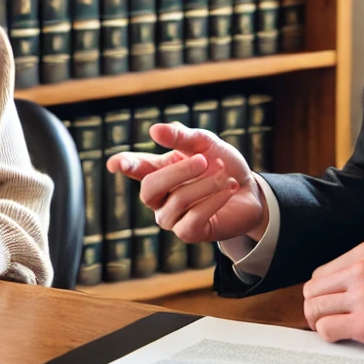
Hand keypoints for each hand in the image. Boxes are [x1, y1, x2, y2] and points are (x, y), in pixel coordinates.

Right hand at [106, 122, 268, 243]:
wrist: (249, 190)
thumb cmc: (221, 164)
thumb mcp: (205, 143)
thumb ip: (181, 137)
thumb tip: (154, 130)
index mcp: (157, 171)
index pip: (134, 168)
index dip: (123, 165)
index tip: (115, 164)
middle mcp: (159, 197)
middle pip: (149, 189)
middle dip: (178, 172)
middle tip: (203, 160)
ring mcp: (172, 218)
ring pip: (178, 201)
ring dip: (205, 185)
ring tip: (225, 174)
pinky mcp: (189, 233)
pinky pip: (194, 218)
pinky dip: (214, 200)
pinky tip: (230, 188)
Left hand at [302, 242, 363, 356]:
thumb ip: (363, 271)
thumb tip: (335, 290)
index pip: (321, 274)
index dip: (324, 293)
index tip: (332, 305)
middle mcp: (361, 270)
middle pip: (313, 291)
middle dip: (319, 308)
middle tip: (331, 321)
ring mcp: (363, 297)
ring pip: (315, 310)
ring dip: (322, 323)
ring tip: (339, 330)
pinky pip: (327, 330)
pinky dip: (331, 337)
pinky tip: (346, 338)